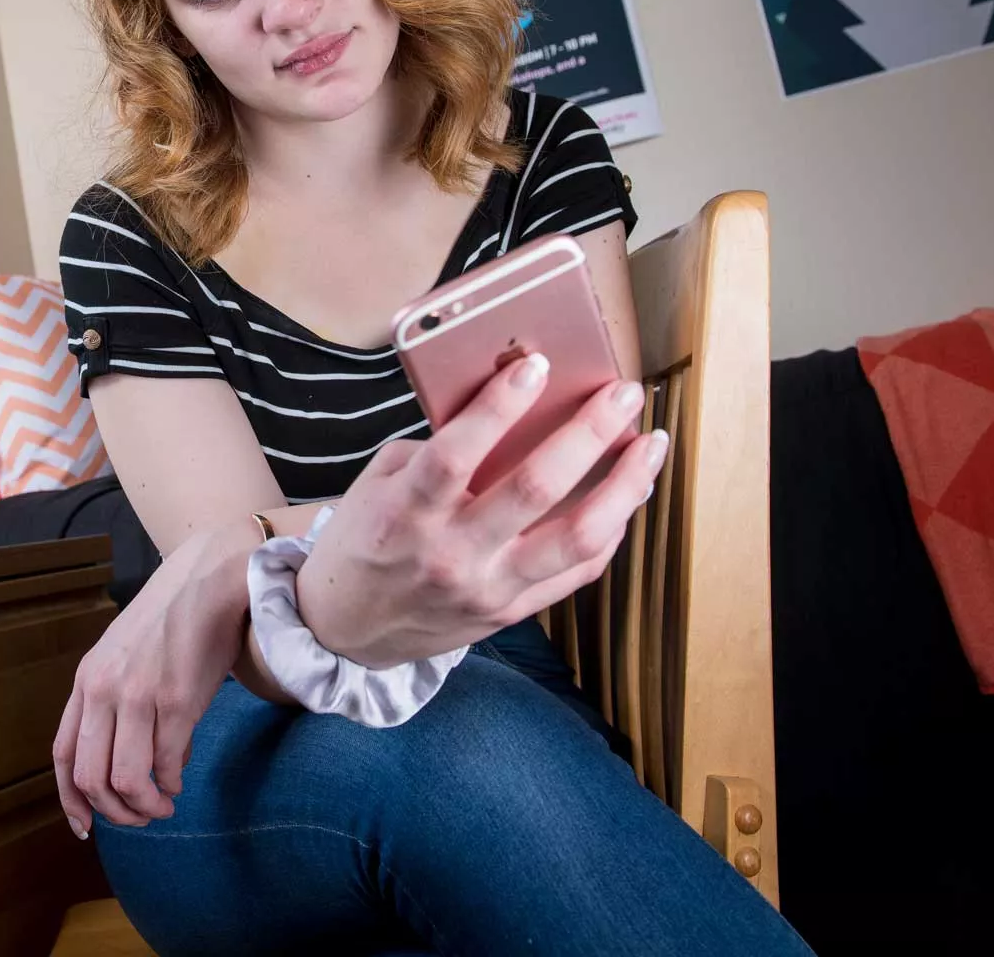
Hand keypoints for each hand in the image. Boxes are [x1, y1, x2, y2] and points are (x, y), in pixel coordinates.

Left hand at [52, 519, 255, 835]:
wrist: (207, 581)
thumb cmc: (170, 621)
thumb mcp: (124, 657)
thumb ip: (119, 707)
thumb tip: (143, 767)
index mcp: (86, 682)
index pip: (62, 755)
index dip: (70, 800)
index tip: (86, 828)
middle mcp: (103, 691)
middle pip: (89, 777)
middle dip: (114, 812)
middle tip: (140, 818)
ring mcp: (138, 696)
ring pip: (125, 780)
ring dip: (145, 807)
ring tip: (163, 806)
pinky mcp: (176, 700)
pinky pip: (166, 764)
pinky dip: (171, 784)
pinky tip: (179, 782)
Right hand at [297, 353, 667, 666]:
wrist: (344, 629)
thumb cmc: (365, 541)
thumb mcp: (379, 484)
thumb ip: (435, 451)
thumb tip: (508, 412)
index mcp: (408, 511)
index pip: (458, 452)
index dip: (499, 406)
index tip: (535, 365)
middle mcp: (452, 552)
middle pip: (536, 488)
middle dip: (588, 432)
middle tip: (621, 394)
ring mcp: (487, 587)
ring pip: (578, 537)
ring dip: (624, 486)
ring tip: (649, 447)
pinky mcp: (510, 613)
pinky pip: (579, 572)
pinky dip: (611, 529)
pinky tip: (626, 496)